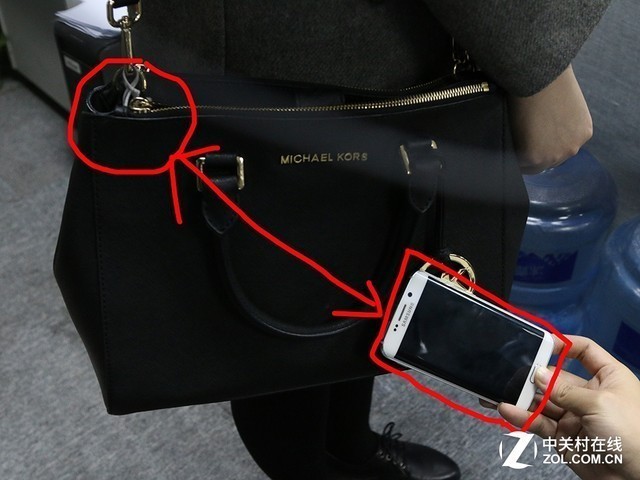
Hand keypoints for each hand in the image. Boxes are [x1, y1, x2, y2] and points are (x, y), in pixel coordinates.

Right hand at [499, 335, 639, 479]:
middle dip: (534, 375)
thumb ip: (564, 389)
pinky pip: (538, 422)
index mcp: (608, 377)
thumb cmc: (632, 434)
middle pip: (555, 376)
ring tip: (501, 391)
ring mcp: (574, 414)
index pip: (585, 352)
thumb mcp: (600, 404)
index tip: (541, 343)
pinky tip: (507, 409)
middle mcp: (589, 393)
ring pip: (543, 400)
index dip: (564, 345)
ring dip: (523, 396)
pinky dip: (522, 416)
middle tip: (511, 372)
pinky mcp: (562, 436)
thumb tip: (536, 373)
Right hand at [508, 65, 592, 173]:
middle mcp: (572, 148)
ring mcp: (553, 155)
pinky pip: (518, 163)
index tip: (531, 140)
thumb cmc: (548, 80)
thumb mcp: (566, 104)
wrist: (537, 75)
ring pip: (533, 166)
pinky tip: (503, 145)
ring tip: (508, 145)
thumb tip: (542, 130)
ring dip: (522, 158)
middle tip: (517, 145)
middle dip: (534, 155)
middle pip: (549, 161)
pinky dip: (511, 156)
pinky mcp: (533, 156)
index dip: (545, 146)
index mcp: (584, 132)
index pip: (563, 148)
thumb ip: (559, 122)